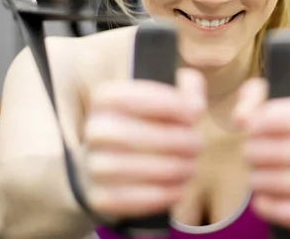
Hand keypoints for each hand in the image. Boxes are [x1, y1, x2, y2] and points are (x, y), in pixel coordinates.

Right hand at [82, 68, 205, 219]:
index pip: (136, 96)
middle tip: (197, 144)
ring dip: (176, 169)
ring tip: (189, 166)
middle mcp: (95, 130)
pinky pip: (135, 199)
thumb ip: (186, 90)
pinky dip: (163, 195)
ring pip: (142, 168)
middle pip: (143, 135)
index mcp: (106, 98)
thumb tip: (196, 105)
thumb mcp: (164, 98)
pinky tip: (178, 188)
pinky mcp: (99, 197)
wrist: (108, 162)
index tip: (193, 114)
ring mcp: (93, 165)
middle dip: (180, 140)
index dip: (170, 104)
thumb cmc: (146, 123)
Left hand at [233, 79, 289, 235]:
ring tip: (252, 176)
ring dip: (265, 179)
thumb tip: (241, 118)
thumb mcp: (282, 107)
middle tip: (246, 153)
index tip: (248, 127)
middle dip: (261, 151)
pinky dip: (277, 208)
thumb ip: (255, 98)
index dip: (266, 120)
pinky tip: (260, 200)